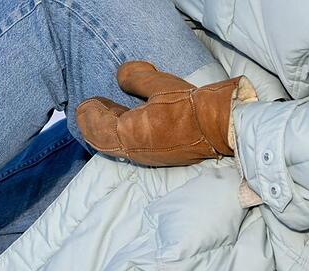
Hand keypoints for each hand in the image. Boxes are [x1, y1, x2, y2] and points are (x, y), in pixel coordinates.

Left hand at [76, 61, 254, 166]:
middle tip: (90, 110)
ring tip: (109, 114)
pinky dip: (123, 137)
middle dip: (94, 125)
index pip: (97, 127)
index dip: (89, 114)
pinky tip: (130, 124)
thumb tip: (121, 75)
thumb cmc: (190, 106)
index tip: (86, 102)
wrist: (221, 127)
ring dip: (108, 132)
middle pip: (103, 141)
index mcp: (129, 133)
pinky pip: (131, 148)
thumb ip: (135, 78)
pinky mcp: (160, 157)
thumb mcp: (160, 84)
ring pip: (117, 146)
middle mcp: (134, 150)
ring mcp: (147, 157)